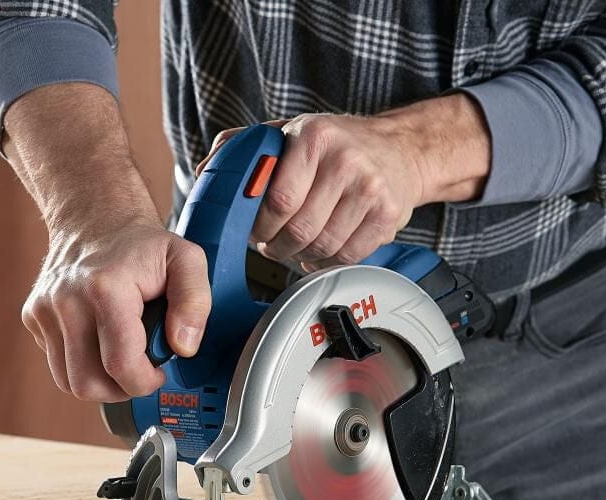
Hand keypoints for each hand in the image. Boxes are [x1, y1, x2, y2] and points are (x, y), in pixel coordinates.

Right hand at [21, 216, 208, 401]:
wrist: (95, 218)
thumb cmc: (142, 245)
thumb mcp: (187, 260)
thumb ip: (195, 303)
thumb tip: (182, 346)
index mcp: (106, 288)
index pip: (121, 365)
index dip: (144, 382)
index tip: (157, 372)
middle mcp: (67, 301)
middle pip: (87, 384)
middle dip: (119, 390)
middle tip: (139, 372)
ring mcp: (45, 310)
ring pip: (67, 382)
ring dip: (99, 382)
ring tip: (121, 358)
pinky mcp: (33, 317)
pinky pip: (57, 364)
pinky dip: (81, 364)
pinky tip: (99, 341)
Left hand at [196, 94, 489, 269]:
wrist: (400, 149)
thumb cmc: (335, 144)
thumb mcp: (287, 131)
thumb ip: (242, 148)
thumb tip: (205, 174)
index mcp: (313, 136)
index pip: (278, 200)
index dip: (260, 226)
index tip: (255, 231)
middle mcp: (345, 160)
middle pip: (300, 230)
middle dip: (277, 247)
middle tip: (272, 244)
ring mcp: (371, 189)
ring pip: (323, 247)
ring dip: (302, 256)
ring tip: (297, 245)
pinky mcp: (388, 215)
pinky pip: (348, 256)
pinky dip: (329, 261)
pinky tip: (323, 249)